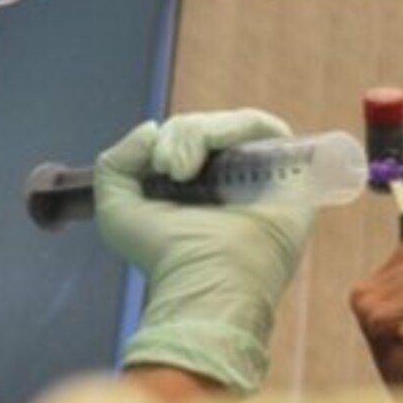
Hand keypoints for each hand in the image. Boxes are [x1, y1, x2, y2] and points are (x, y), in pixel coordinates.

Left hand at [94, 109, 314, 396]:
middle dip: (180, 137)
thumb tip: (151, 129)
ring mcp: (260, 171)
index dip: (169, 139)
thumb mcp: (115, 212)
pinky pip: (265, 128)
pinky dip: (236, 128)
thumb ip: (114, 163)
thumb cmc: (163, 255)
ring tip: (183, 171)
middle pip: (207, 126)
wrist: (206, 279)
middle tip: (170, 171)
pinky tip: (213, 159)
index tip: (156, 166)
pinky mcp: (288, 169)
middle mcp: (231, 175)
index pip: (186, 135)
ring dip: (200, 135)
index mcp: (197, 183)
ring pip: (232, 123)